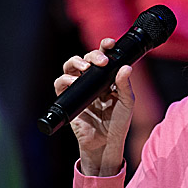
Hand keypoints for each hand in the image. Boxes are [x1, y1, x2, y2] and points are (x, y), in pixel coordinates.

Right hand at [54, 38, 133, 176]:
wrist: (106, 144)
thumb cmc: (118, 123)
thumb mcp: (127, 103)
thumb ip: (125, 85)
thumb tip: (126, 67)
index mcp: (107, 78)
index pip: (103, 57)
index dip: (104, 47)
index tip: (109, 43)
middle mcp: (92, 81)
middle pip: (86, 58)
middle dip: (91, 55)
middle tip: (101, 62)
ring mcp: (79, 89)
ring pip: (70, 67)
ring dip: (75, 62)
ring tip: (84, 68)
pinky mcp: (68, 99)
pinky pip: (60, 85)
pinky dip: (64, 80)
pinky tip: (74, 81)